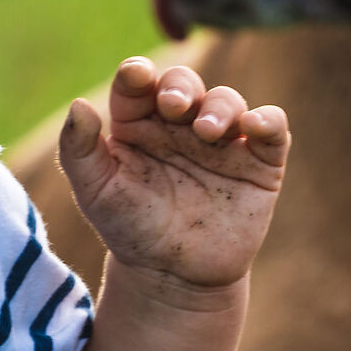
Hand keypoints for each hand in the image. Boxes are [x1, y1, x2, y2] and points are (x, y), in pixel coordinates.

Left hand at [57, 59, 288, 291]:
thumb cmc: (129, 228)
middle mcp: (180, 124)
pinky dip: (268, 120)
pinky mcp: (258, 164)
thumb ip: (78, 149)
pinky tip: (254, 126)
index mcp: (138, 121)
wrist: (173, 277)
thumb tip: (78, 104)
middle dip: (180, 85)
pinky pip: (272, 130)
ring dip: (219, 107)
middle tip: (173, 105)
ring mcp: (221, 141)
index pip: (138, 84)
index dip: (137, 73)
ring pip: (227, 101)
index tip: (136, 76)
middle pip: (184, 83)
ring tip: (206, 130)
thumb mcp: (95, 191)